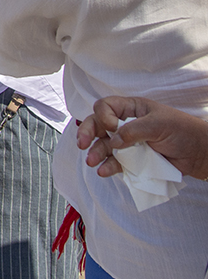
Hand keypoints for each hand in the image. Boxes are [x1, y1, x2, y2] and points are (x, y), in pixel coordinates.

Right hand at [77, 96, 207, 179]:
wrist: (201, 154)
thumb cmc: (184, 131)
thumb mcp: (158, 124)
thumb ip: (133, 131)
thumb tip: (112, 141)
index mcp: (132, 109)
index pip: (106, 107)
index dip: (103, 116)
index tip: (111, 127)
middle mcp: (126, 124)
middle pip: (99, 125)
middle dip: (88, 133)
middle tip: (81, 144)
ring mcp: (129, 142)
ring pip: (104, 145)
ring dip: (96, 153)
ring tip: (91, 162)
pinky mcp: (134, 160)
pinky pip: (116, 162)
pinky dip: (108, 167)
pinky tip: (104, 171)